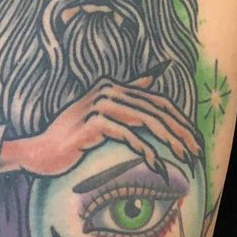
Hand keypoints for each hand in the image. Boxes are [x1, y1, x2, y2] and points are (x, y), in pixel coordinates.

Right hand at [0, 69, 201, 178]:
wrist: (40, 152)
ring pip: (147, 121)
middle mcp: (108, 90)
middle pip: (156, 110)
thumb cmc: (72, 137)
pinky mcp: (93, 122)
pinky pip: (128, 135)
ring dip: (170, 141)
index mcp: (113, 86)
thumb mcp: (102, 113)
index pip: (157, 101)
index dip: (180, 120)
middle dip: (181, 132)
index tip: (196, 141)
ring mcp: (100, 104)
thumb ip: (129, 93)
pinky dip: (145, 150)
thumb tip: (158, 70)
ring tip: (185, 159)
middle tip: (197, 153)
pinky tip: (157, 166)